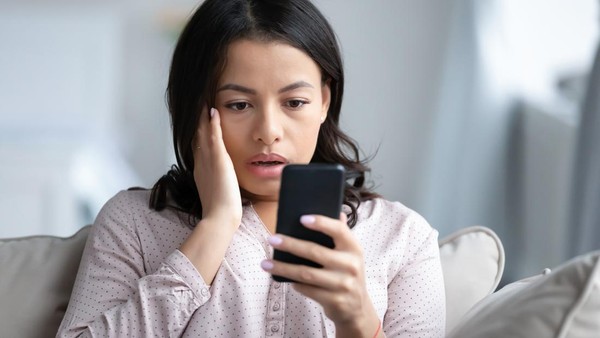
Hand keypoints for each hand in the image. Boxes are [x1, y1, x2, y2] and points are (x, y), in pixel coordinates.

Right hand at [193, 107, 241, 226]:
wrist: (219, 218)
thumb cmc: (221, 211)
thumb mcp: (217, 194)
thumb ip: (217, 185)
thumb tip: (222, 183)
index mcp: (201, 170)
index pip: (197, 146)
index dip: (196, 132)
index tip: (197, 121)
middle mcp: (201, 163)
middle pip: (196, 136)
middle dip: (196, 120)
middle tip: (195, 104)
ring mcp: (208, 161)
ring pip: (202, 133)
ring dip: (201, 116)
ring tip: (201, 101)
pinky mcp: (218, 160)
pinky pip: (214, 137)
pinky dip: (213, 123)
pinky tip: (213, 111)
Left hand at [261, 213, 380, 335]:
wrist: (357, 308)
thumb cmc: (347, 273)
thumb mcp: (349, 253)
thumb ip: (341, 233)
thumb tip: (336, 210)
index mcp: (354, 248)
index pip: (339, 230)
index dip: (321, 223)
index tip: (302, 218)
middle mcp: (351, 265)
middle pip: (315, 252)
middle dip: (290, 245)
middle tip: (272, 239)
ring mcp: (343, 284)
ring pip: (306, 273)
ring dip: (283, 267)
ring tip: (265, 263)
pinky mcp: (334, 300)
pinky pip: (307, 289)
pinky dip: (294, 282)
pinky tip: (284, 278)